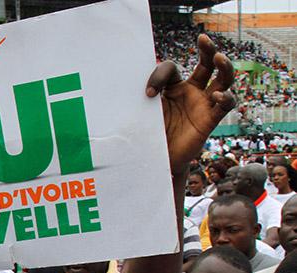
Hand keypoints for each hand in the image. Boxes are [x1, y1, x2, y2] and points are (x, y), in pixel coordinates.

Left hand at [147, 35, 234, 175]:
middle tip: (203, 39)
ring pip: (223, 79)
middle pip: (207, 63)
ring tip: (219, 58)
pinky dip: (224, 98)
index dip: (161, 75)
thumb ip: (140, 97)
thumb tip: (122, 83)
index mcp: (174, 86)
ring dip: (225, 67)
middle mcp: (192, 91)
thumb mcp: (142, 111)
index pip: (172, 68)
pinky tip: (217, 95)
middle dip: (208, 49)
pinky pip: (225, 105)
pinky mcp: (210, 120)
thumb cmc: (149, 132)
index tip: (148, 93)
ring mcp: (203, 104)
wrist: (155, 159)